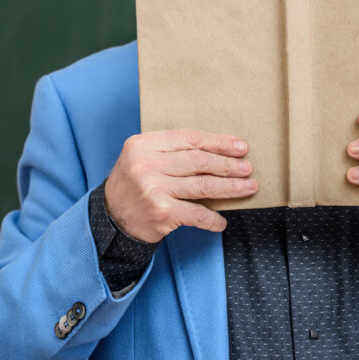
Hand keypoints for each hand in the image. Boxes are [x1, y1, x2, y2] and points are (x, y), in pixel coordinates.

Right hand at [104, 129, 257, 242]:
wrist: (111, 218)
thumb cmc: (135, 184)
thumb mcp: (144, 157)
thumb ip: (172, 150)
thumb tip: (218, 150)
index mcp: (144, 144)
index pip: (189, 138)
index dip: (218, 142)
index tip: (239, 146)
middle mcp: (147, 164)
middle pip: (199, 161)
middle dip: (229, 164)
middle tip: (248, 168)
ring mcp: (154, 189)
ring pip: (203, 185)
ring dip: (230, 187)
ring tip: (248, 187)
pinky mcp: (161, 213)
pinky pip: (197, 214)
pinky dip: (213, 218)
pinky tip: (222, 221)